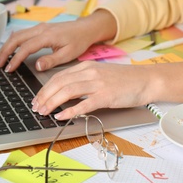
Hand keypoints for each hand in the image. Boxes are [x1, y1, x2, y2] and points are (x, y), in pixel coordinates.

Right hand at [0, 10, 116, 71]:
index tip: (9, 69)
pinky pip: (22, 33)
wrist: (85, 29)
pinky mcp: (40, 28)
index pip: (26, 48)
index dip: (15, 59)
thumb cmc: (78, 41)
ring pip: (17, 35)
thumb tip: (37, 66)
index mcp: (47, 36)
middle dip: (5, 51)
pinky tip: (8, 48)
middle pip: (16, 39)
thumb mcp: (68, 54)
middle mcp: (41, 29)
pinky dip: (13, 41)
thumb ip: (51, 60)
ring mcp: (39, 27)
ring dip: (7, 46)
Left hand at [31, 60, 182, 119]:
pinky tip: (61, 116)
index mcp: (86, 66)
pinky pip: (84, 104)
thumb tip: (66, 94)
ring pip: (68, 92)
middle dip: (44, 96)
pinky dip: (70, 110)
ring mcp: (98, 84)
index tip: (38, 99)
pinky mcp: (107, 96)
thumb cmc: (125, 80)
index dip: (45, 89)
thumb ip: (83, 81)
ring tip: (44, 112)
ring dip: (52, 103)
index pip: (59, 76)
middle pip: (59, 83)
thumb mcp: (100, 74)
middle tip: (36, 107)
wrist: (147, 80)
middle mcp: (90, 72)